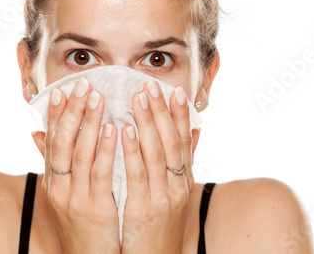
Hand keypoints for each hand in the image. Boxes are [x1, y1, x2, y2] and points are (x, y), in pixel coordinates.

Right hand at [32, 78, 120, 253]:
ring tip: (97, 97)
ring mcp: (76, 199)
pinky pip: (100, 175)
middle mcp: (60, 188)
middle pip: (63, 143)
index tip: (61, 90)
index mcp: (54, 182)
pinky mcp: (96, 210)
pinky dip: (105, 150)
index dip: (56, 115)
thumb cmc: (82, 225)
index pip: (52, 142)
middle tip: (82, 85)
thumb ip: (58, 164)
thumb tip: (38, 133)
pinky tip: (114, 129)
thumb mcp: (66, 195)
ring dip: (88, 123)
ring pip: (80, 154)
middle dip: (72, 111)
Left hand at [120, 80, 199, 253]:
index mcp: (183, 182)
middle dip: (162, 111)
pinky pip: (137, 174)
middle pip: (171, 142)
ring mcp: (163, 198)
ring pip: (156, 153)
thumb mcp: (173, 198)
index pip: (183, 142)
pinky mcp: (144, 210)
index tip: (174, 91)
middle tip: (151, 84)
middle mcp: (177, 187)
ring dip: (148, 122)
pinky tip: (125, 129)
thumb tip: (188, 138)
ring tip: (139, 96)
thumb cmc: (160, 229)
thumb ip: (176, 168)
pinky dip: (132, 150)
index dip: (180, 116)